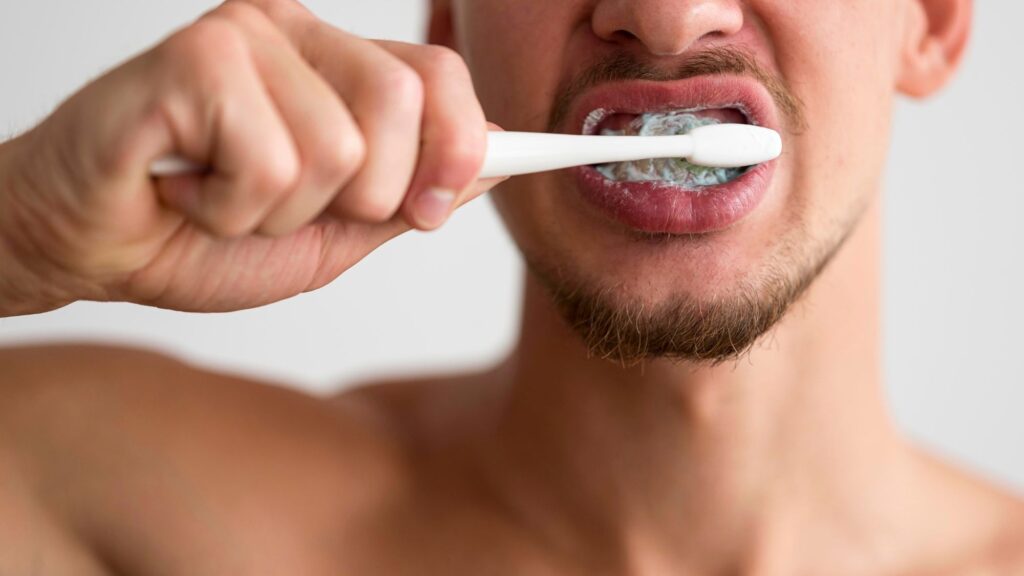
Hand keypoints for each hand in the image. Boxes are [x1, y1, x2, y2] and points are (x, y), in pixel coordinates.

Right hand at [0, 0, 503, 315]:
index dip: (469, 141)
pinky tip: (190, 189)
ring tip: (229, 200)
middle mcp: (297, 33)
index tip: (508, 172)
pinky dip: (233, 209)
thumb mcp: (334, 232)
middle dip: (362, 196)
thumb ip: (409, 196)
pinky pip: (272, 161)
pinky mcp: (193, 58)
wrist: (97, 248)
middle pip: (407, 107)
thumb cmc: (206, 236)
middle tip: (295, 207)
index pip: (439, 80)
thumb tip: (496, 162)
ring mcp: (245, 39)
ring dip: (282, 213)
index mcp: (335, 65)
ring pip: (340, 150)